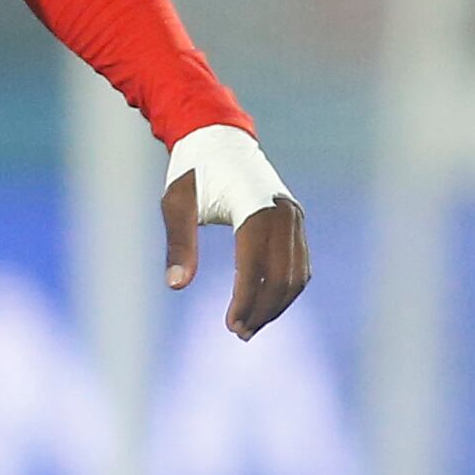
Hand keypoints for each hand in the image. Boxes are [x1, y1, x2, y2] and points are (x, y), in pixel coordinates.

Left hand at [162, 127, 309, 339]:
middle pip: (283, 276)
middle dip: (263, 310)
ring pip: (297, 274)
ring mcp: (294, 216)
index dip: (246, 300)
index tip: (230, 326)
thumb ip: (179, 245)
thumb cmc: (192, 173)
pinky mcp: (296, 221)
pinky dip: (285, 288)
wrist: (218, 140)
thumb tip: (176, 285)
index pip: (256, 267)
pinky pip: (299, 263)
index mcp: (255, 207)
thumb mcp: (176, 206)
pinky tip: (264, 306)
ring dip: (277, 305)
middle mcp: (283, 213)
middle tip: (238, 334)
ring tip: (249, 327)